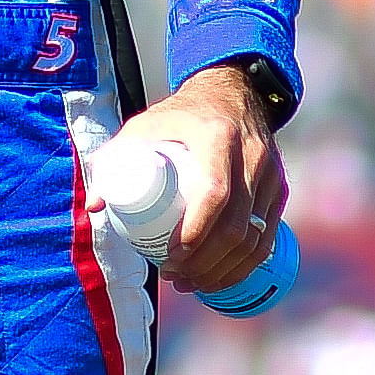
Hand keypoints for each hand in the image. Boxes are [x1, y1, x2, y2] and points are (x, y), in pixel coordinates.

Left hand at [104, 61, 288, 297]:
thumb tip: (95, 207)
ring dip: (226, 270)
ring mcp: (270, 173)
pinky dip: (246, 263)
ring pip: (257, 236)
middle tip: (176, 276)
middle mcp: (252, 155)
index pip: (215, 194)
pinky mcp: (278, 187)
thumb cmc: (178, 116)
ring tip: (192, 283)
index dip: (196, 233)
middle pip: (237, 225)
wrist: (229, 92)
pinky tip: (221, 275)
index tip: (171, 257)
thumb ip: (114, 159)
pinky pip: (268, 234)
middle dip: (207, 262)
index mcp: (217, 137)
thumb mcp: (142, 126)